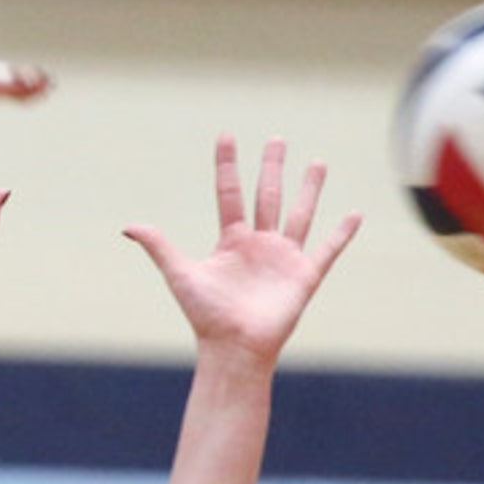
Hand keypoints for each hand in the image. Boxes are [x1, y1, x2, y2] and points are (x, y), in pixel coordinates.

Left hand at [125, 135, 360, 367]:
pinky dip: (342, 233)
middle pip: (267, 195)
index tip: (226, 135)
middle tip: (277, 139)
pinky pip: (328, 249)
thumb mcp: (181, 274)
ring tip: (317, 162)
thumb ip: (160, 247)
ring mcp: (283, 258)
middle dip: (272, 167)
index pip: (229, 194)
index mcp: (231, 241)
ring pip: (300, 214)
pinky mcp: (304, 276)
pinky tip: (355, 214)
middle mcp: (259, 245)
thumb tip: (128, 226)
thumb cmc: (206, 316)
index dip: (227, 165)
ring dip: (309, 189)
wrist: (234, 348)